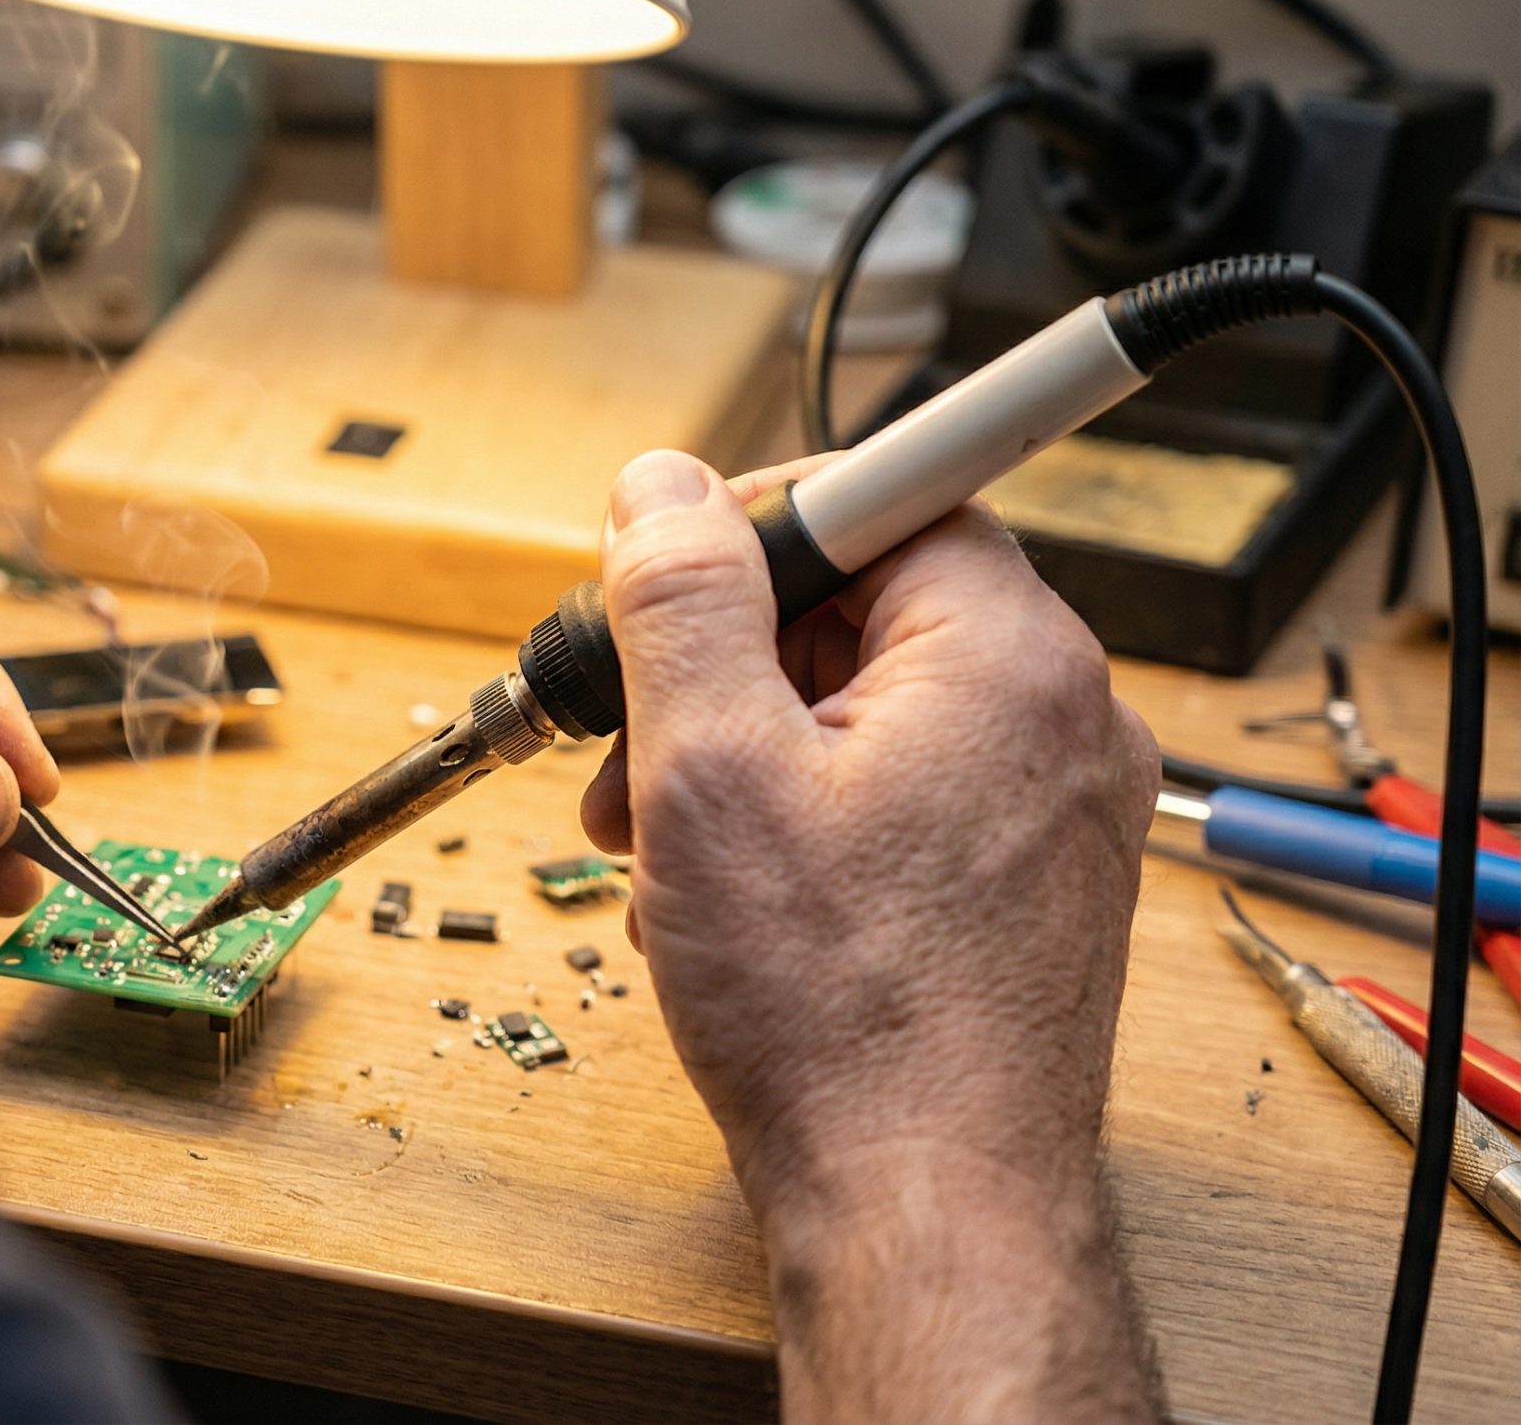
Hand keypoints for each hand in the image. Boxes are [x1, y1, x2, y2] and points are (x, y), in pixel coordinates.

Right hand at [580, 451, 1161, 1420]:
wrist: (925, 1204)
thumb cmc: (837, 1014)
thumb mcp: (710, 770)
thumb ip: (683, 601)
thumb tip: (662, 487)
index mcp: (1007, 656)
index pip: (880, 500)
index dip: (748, 532)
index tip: (659, 587)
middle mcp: (1060, 718)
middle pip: (866, 612)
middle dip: (723, 670)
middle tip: (632, 748)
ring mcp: (1053, 810)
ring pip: (872, 713)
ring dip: (747, 757)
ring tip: (667, 848)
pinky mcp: (1027, 885)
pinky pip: (901, 798)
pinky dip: (804, 824)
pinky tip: (734, 901)